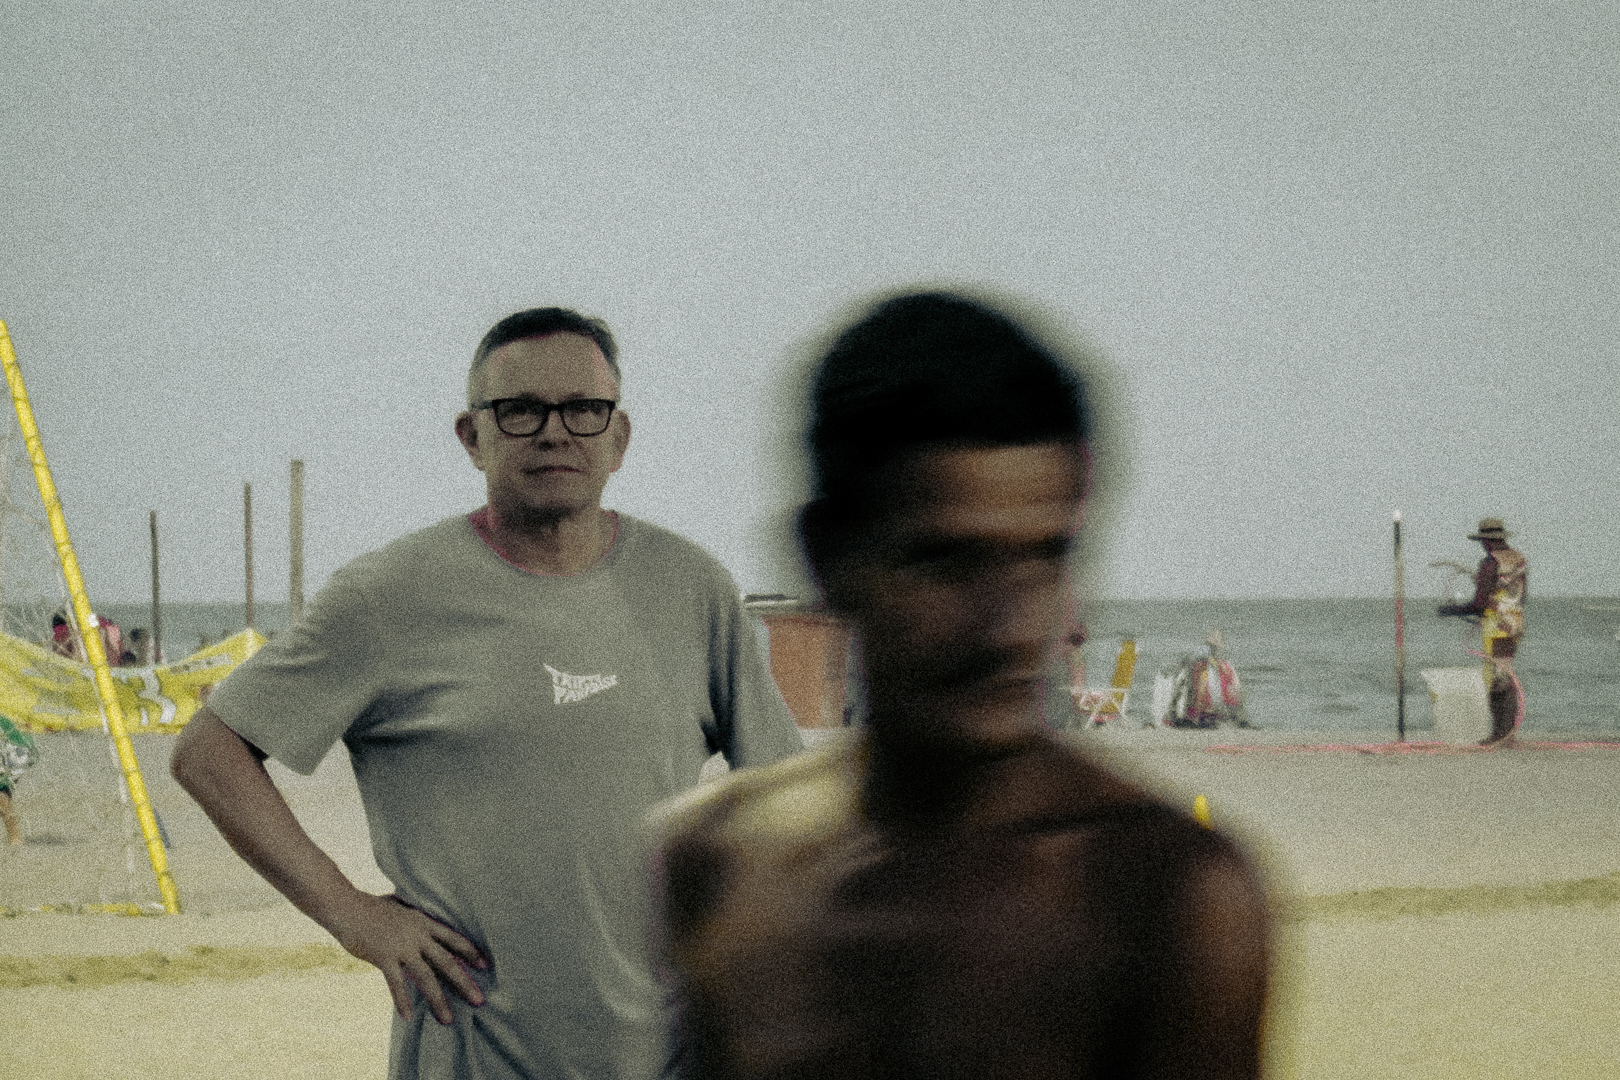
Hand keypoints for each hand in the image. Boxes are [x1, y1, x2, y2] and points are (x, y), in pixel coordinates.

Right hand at [324, 890, 488, 1023]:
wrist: (346, 907)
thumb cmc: (371, 907)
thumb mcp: (400, 908)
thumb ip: (414, 919)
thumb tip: (421, 921)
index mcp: (423, 922)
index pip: (453, 938)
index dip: (470, 952)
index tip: (485, 965)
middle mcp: (417, 935)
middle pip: (447, 961)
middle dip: (464, 983)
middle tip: (479, 1001)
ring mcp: (401, 947)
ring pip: (426, 977)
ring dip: (438, 1000)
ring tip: (448, 1019)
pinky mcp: (384, 957)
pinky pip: (396, 984)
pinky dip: (403, 1001)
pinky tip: (408, 1017)